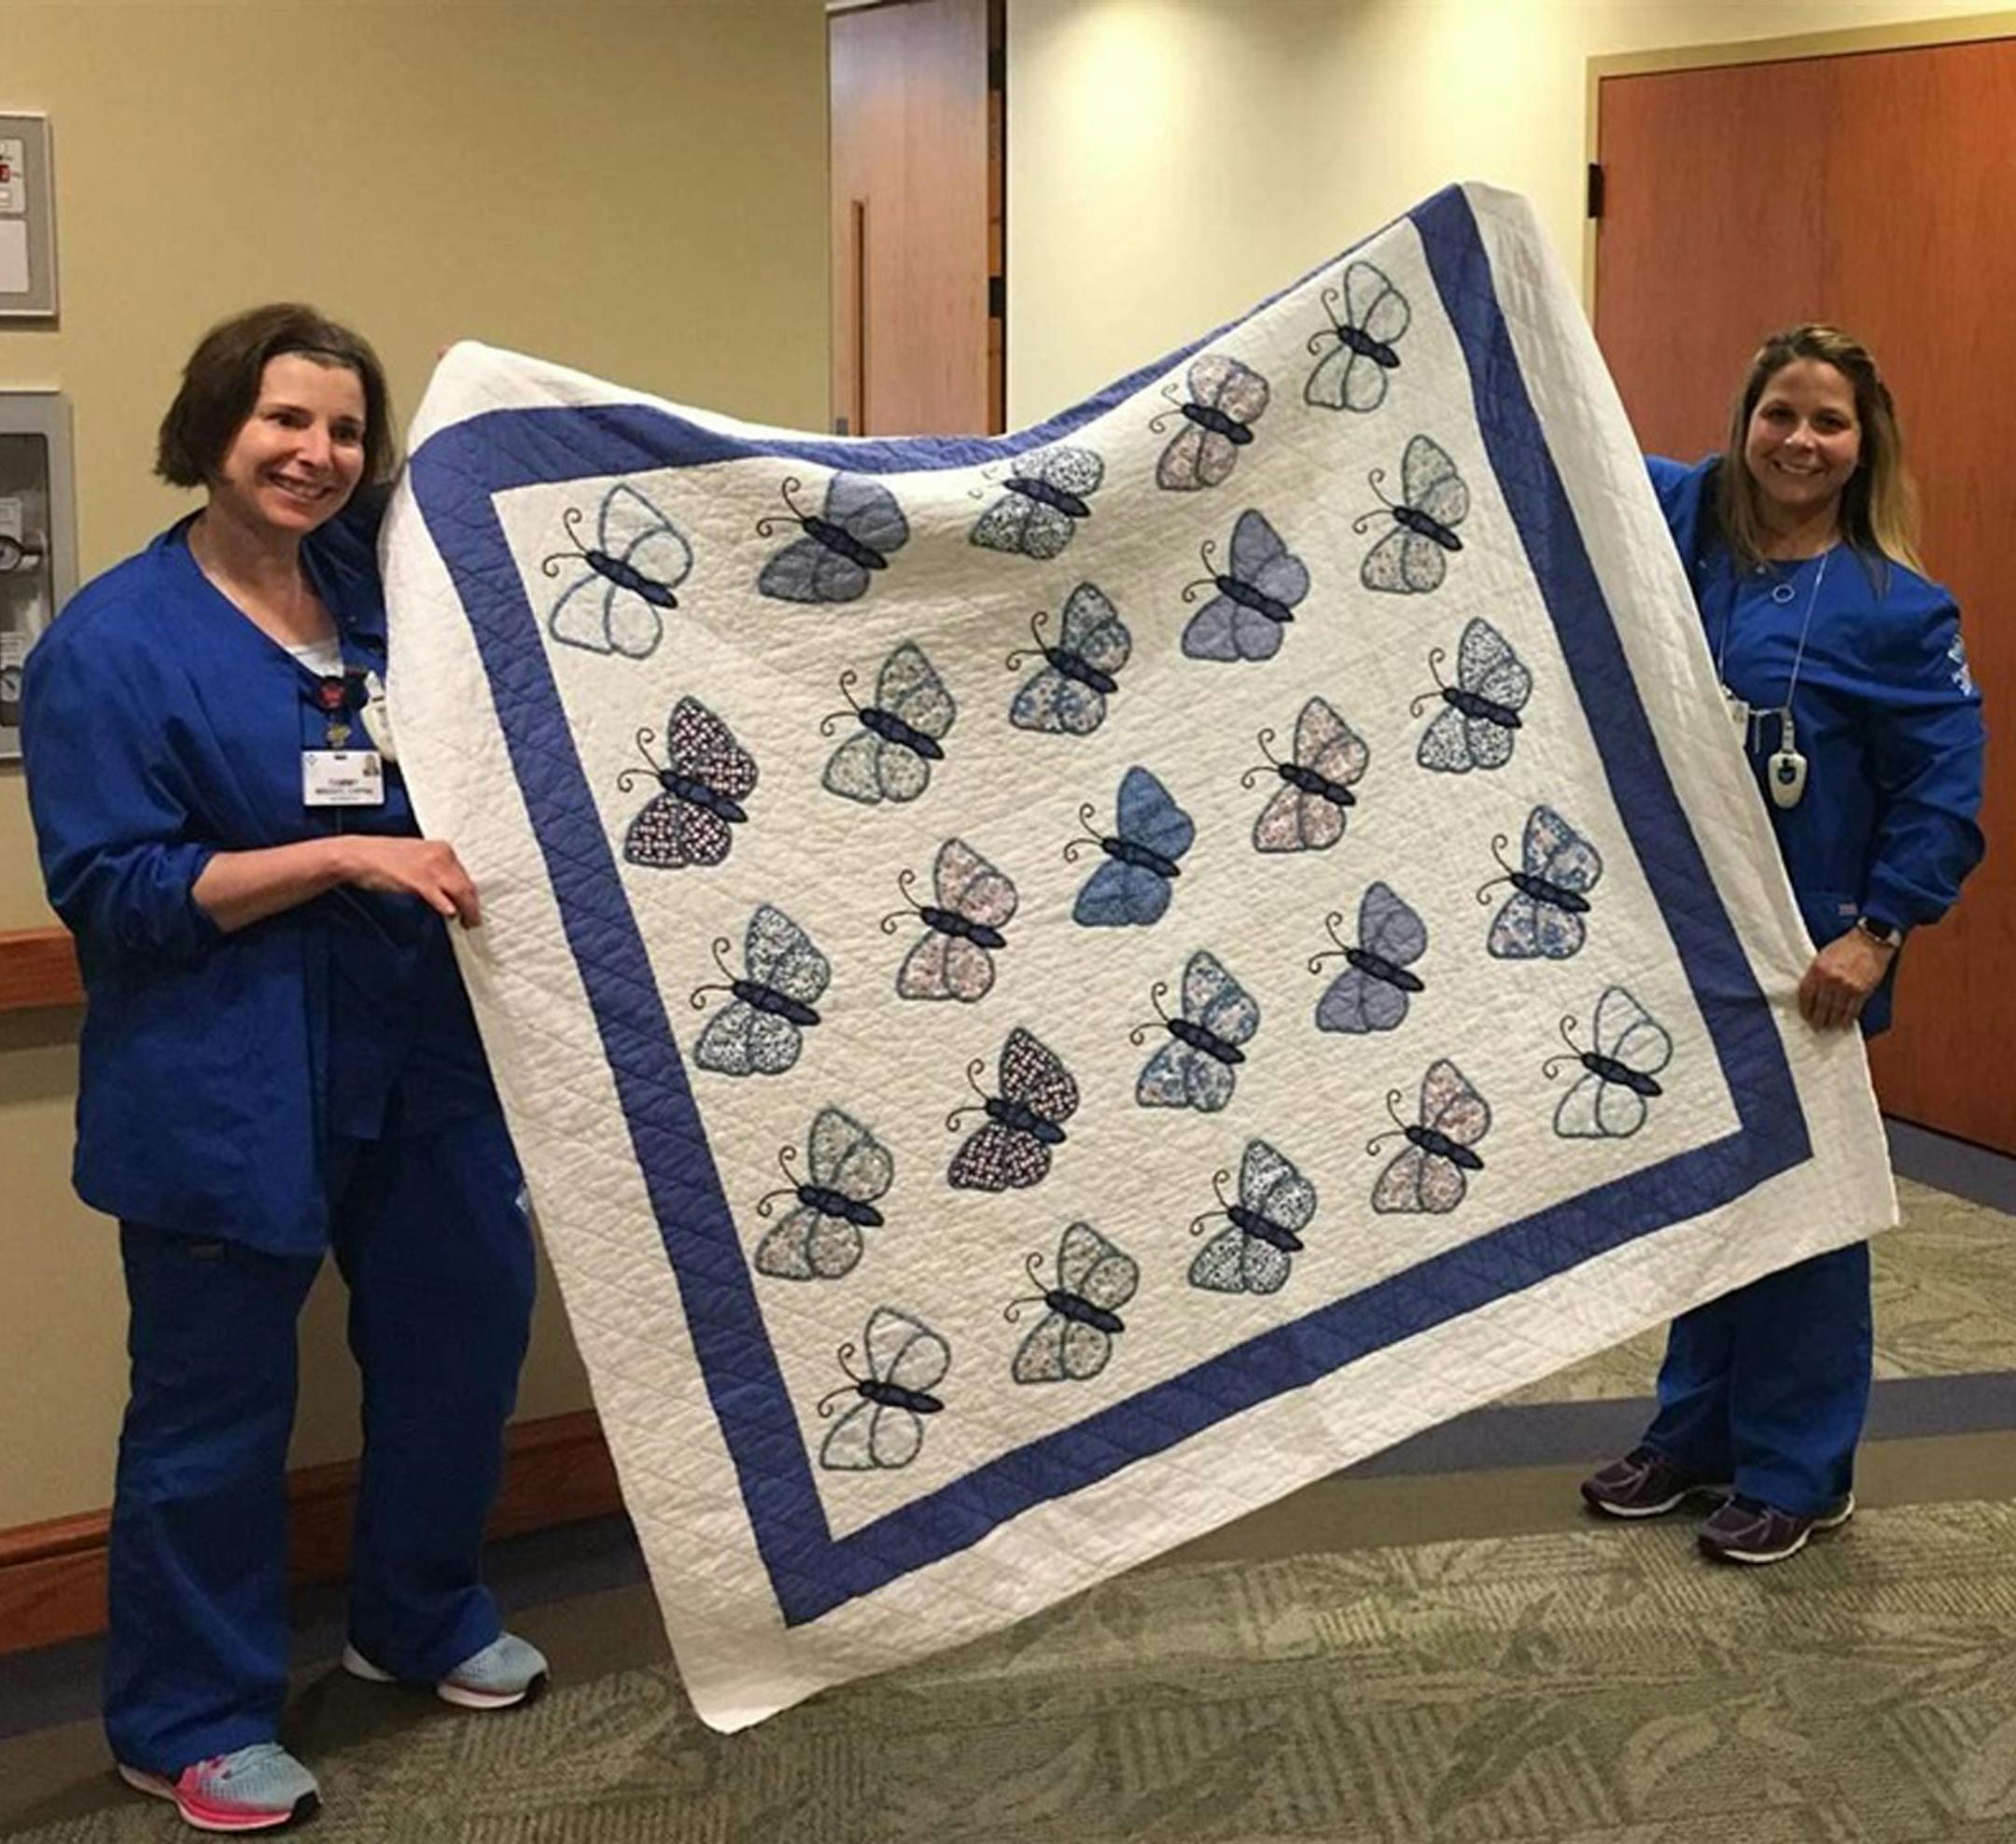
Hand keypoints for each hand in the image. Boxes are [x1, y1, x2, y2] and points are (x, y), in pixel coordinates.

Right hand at [341, 836, 481, 927]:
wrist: (359, 855)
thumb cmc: (383, 857)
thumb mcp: (417, 855)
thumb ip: (435, 868)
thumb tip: (448, 887)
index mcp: (442, 848)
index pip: (465, 874)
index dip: (470, 893)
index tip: (472, 904)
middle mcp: (441, 855)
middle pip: (467, 884)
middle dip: (472, 905)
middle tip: (473, 919)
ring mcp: (431, 868)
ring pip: (461, 892)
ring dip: (467, 911)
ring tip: (467, 923)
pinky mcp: (419, 881)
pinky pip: (441, 898)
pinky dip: (449, 908)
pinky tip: (451, 915)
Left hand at [1798, 927, 1891, 1029]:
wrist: (1871, 941)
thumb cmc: (1846, 946)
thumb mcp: (1823, 956)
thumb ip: (1816, 974)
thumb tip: (1811, 993)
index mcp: (1817, 969)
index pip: (1805, 994)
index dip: (1805, 1008)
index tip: (1805, 1016)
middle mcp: (1830, 979)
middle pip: (1820, 1006)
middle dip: (1818, 1020)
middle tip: (1816, 1027)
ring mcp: (1847, 986)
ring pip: (1836, 1011)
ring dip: (1832, 1022)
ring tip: (1829, 1027)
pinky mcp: (1861, 991)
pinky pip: (1852, 1010)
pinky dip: (1848, 1019)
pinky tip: (1844, 1024)